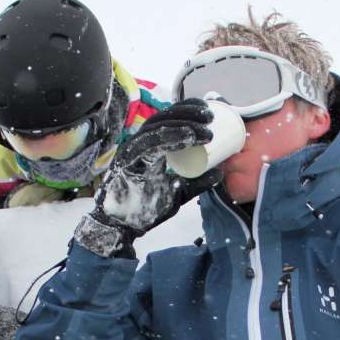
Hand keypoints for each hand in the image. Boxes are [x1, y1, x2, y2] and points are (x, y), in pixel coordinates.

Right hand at [74, 99, 223, 255]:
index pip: (167, 120)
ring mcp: (131, 151)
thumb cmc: (144, 209)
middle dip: (188, 112)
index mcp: (149, 147)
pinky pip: (149, 143)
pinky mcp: (127, 160)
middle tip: (210, 118)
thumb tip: (220, 174)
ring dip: (183, 124)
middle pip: (163, 117)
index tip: (210, 115)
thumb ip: (196, 184)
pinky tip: (188, 137)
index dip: (187, 111)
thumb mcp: (178, 193)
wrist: (120, 228)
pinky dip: (170, 137)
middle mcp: (139, 144)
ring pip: (157, 126)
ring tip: (205, 129)